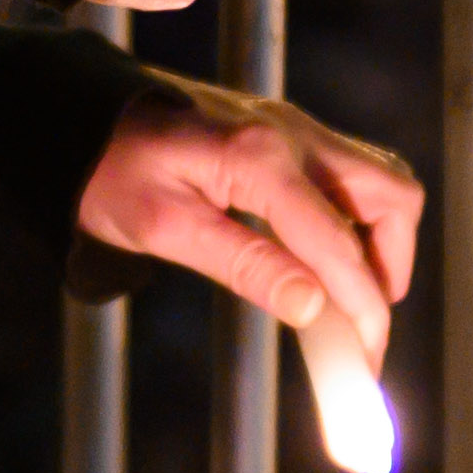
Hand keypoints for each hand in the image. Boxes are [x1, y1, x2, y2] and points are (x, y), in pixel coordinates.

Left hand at [78, 72, 424, 362]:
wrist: (79, 113)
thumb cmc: (108, 171)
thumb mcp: (163, 227)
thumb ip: (244, 264)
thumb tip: (312, 308)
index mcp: (260, 157)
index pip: (338, 243)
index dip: (362, 307)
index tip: (367, 359)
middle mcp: (293, 133)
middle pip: (393, 195)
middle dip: (391, 266)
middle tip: (363, 323)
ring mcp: (296, 127)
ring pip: (380, 182)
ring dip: (379, 241)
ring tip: (346, 295)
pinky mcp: (288, 132)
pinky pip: (350, 176)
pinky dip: (355, 221)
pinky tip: (320, 258)